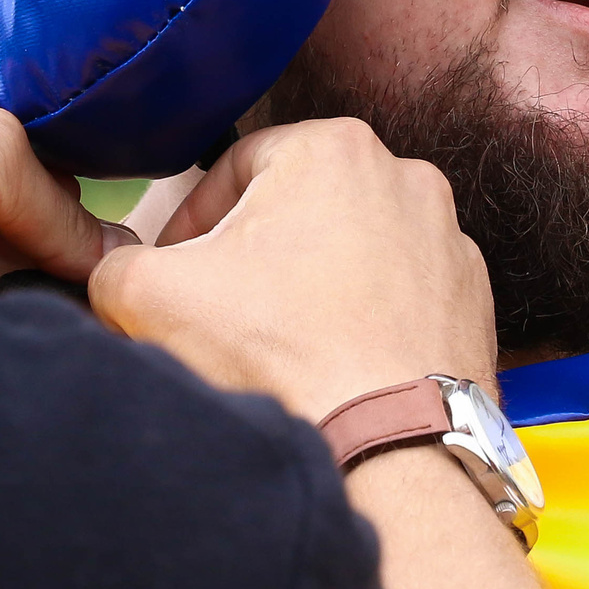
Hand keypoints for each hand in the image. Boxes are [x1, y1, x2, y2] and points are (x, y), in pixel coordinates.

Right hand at [89, 118, 497, 421]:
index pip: (237, 166)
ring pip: (353, 246)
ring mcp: (448, 235)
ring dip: (312, 282)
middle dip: (255, 252)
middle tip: (223, 308)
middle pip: (300, 204)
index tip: (175, 268)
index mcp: (333, 147)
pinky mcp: (472, 294)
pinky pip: (401, 292)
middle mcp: (404, 174)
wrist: (388, 441)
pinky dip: (367, 316)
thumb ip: (116, 264)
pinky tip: (337, 361)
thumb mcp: (152, 295)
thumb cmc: (283, 354)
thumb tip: (117, 272)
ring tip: (281, 342)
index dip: (192, 219)